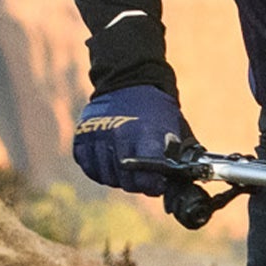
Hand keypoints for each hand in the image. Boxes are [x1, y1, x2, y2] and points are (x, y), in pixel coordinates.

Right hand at [72, 87, 188, 194]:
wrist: (127, 80)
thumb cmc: (155, 109)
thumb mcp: (174, 127)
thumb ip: (177, 156)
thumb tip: (183, 182)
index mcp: (144, 133)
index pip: (146, 176)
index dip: (153, 185)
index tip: (158, 183)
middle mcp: (117, 135)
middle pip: (126, 181)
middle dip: (137, 184)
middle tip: (143, 176)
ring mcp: (97, 136)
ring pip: (107, 177)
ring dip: (118, 178)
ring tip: (128, 166)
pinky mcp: (82, 137)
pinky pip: (89, 168)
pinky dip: (100, 170)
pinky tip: (111, 162)